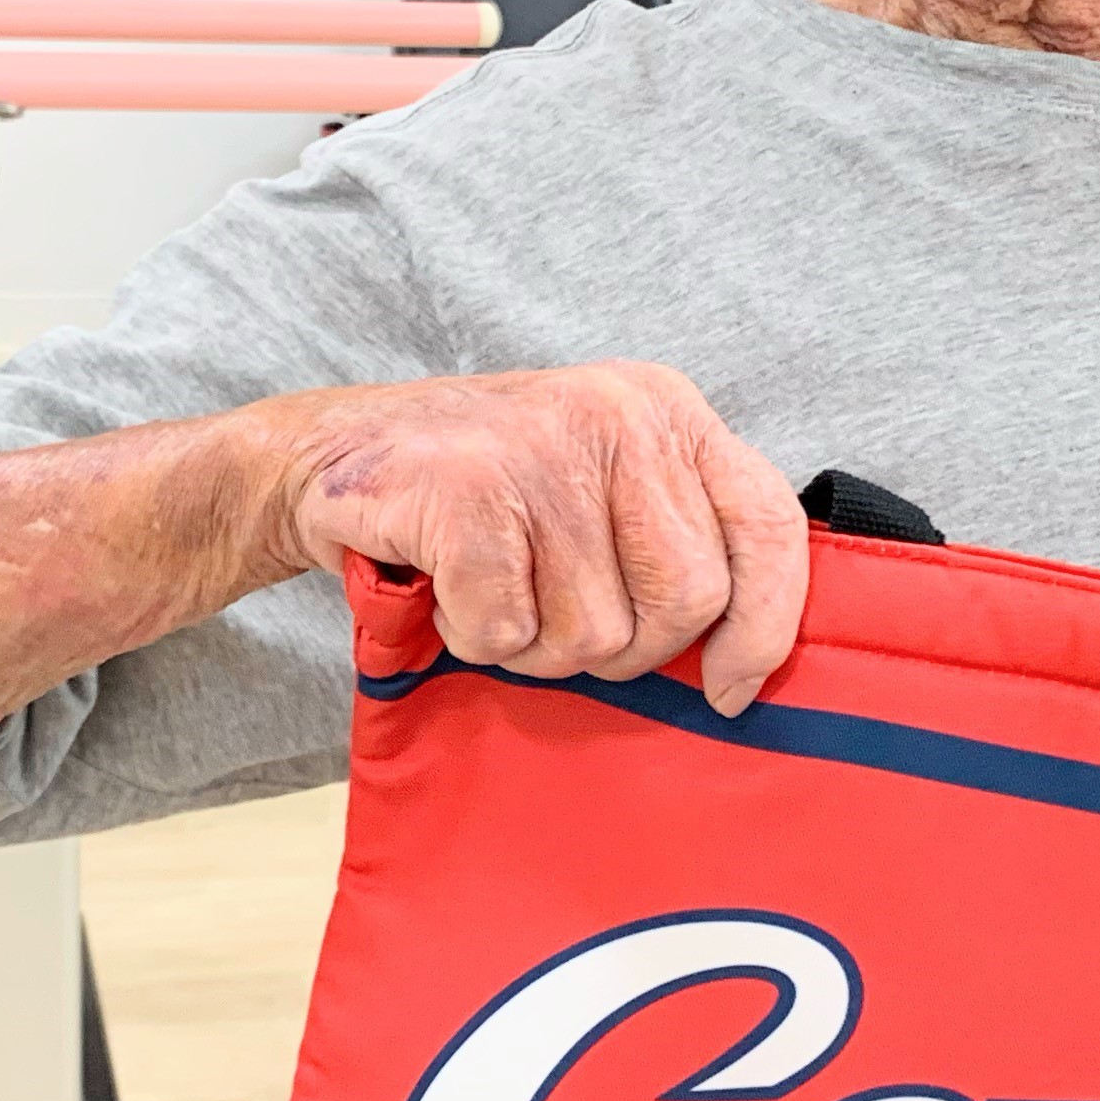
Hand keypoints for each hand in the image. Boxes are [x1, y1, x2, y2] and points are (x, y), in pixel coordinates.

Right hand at [263, 363, 809, 714]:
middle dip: (624, 646)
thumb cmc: (485, 492)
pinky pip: (507, 633)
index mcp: (667, 411)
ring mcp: (542, 449)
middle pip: (686, 601)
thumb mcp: (603, 485)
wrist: (332, 451)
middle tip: (557, 616)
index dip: (766, 625)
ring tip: (497, 590)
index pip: (767, 525)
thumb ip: (676, 541)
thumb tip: (744, 668)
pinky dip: (472, 636)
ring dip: (535, 645)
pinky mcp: (467, 492)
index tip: (728, 689)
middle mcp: (619, 415)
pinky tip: (450, 588)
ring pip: (593, 632)